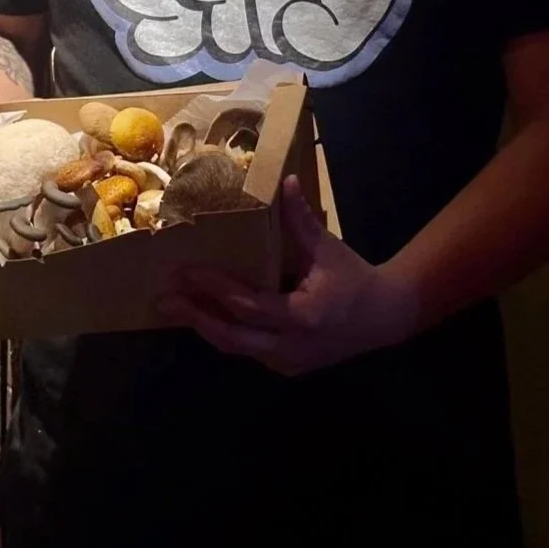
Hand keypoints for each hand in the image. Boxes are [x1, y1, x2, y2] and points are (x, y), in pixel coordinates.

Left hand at [157, 176, 418, 375]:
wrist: (385, 318)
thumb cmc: (354, 279)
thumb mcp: (328, 249)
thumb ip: (302, 220)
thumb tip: (285, 182)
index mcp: (303, 315)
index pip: (248, 305)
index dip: (215, 289)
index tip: (186, 272)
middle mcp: (291, 346)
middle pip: (232, 337)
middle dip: (195, 317)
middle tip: (163, 298)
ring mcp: (288, 361)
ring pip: (236, 347)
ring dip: (204, 326)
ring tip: (173, 307)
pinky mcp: (287, 366)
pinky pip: (248, 349)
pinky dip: (224, 332)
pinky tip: (203, 315)